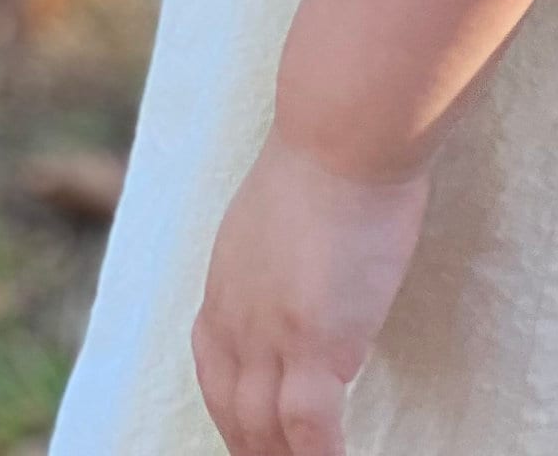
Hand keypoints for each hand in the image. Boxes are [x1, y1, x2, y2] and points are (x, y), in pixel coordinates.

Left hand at [191, 126, 430, 455]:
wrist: (342, 134)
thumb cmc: (333, 151)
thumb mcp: (282, 208)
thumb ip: (282, 252)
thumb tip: (304, 265)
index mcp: (227, 283)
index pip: (214, 368)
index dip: (232, 409)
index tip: (250, 431)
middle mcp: (237, 317)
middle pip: (233, 411)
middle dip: (252, 447)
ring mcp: (271, 335)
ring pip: (262, 431)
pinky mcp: (315, 343)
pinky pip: (310, 429)